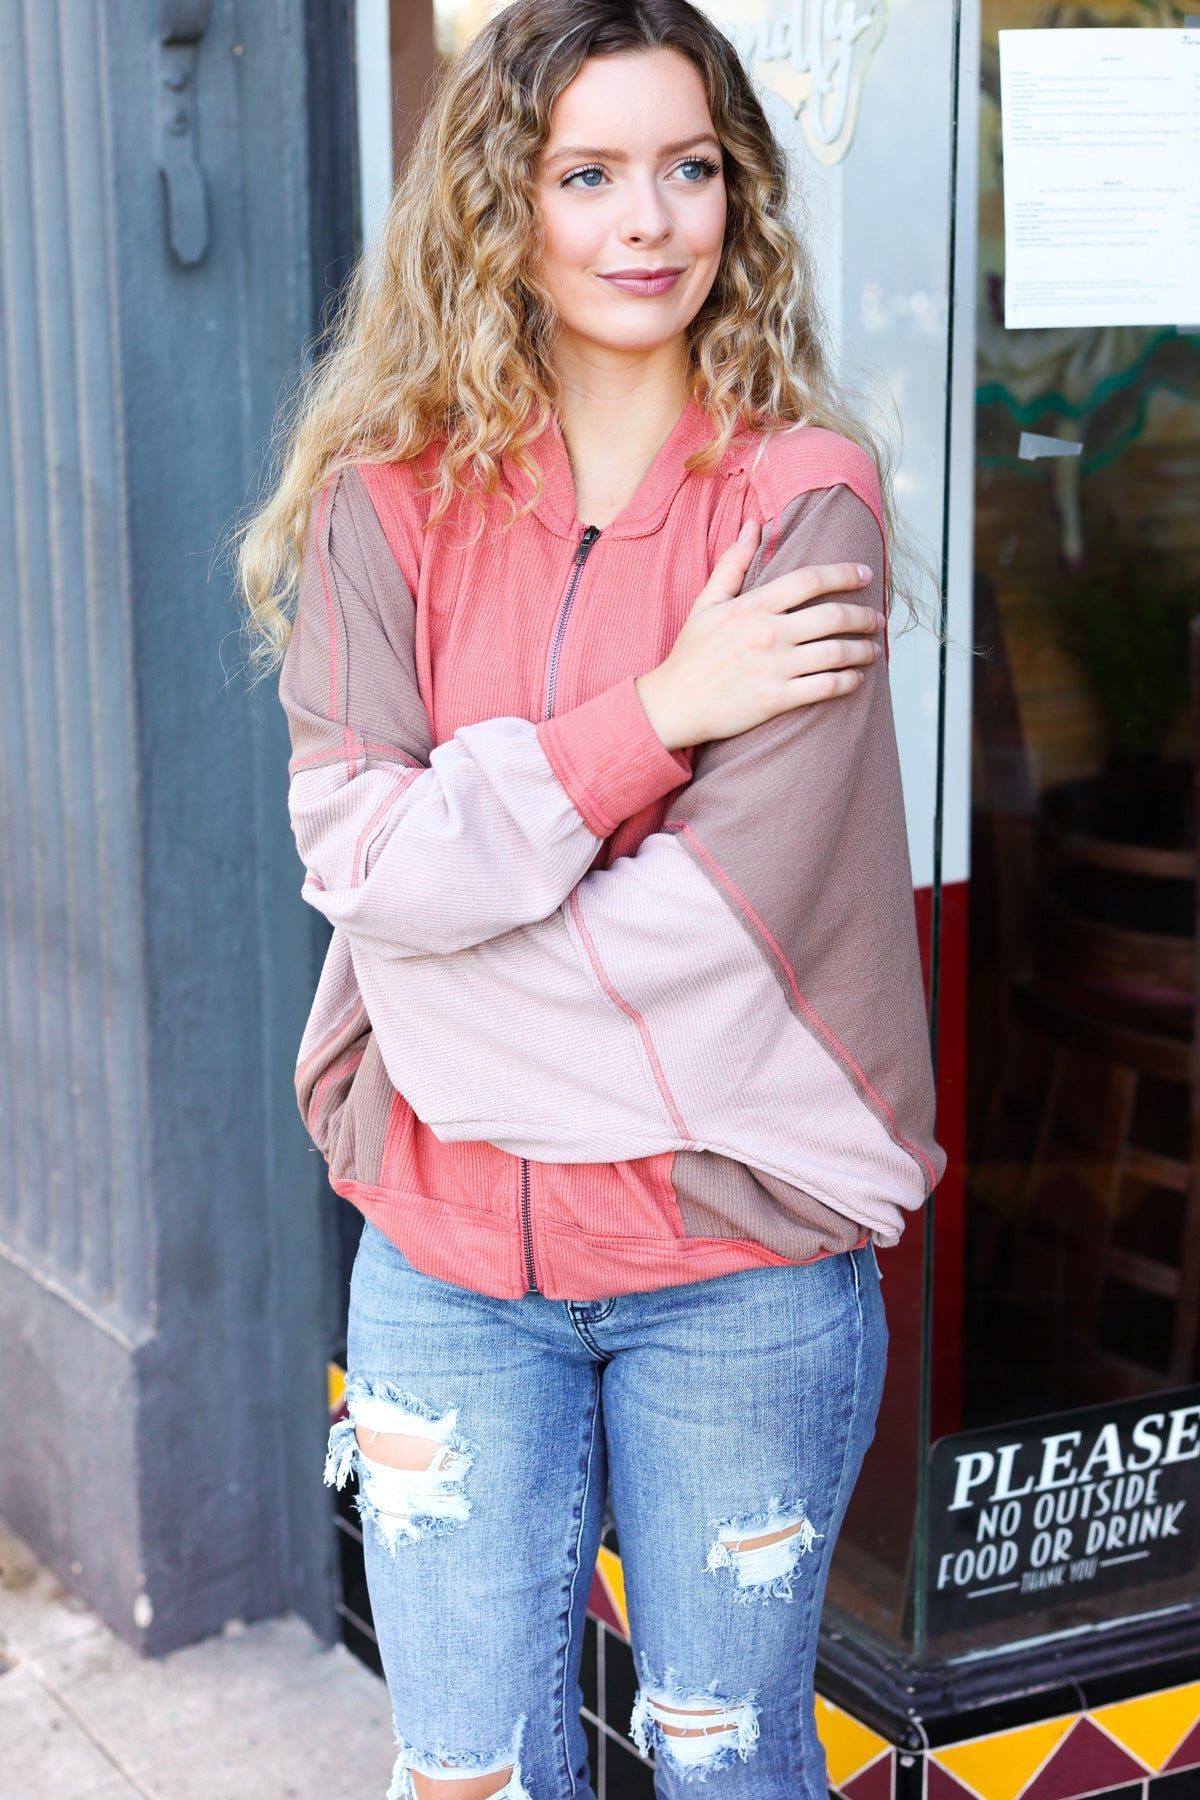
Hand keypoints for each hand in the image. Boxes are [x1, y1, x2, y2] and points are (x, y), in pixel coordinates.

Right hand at [635, 520, 883, 750]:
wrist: (673, 705)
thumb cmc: (690, 653)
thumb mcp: (705, 603)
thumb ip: (733, 563)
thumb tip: (753, 524)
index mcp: (752, 606)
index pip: (810, 580)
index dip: (844, 574)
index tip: (865, 574)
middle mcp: (767, 634)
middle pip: (833, 617)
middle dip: (864, 616)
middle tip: (877, 619)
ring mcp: (773, 668)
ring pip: (836, 653)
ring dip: (863, 651)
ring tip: (872, 650)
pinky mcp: (775, 700)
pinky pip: (824, 688)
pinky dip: (848, 682)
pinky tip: (855, 679)